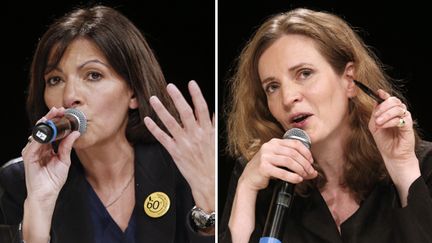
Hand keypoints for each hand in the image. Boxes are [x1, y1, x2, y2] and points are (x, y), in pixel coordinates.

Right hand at [22, 107, 79, 201]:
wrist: (47, 193)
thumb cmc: (54, 179)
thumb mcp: (65, 160)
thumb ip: (67, 146)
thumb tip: (75, 132)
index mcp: (47, 148)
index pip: (51, 131)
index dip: (56, 121)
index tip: (64, 112)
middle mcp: (39, 148)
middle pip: (43, 129)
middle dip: (50, 118)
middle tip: (58, 110)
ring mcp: (32, 151)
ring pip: (38, 133)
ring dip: (45, 123)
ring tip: (53, 115)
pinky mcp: (28, 156)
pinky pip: (34, 143)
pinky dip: (41, 136)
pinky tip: (47, 130)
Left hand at [144, 80, 214, 211]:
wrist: (208, 182)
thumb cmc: (212, 162)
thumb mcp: (216, 141)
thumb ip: (213, 125)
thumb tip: (211, 111)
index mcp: (207, 131)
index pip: (202, 108)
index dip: (196, 95)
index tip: (191, 83)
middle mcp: (195, 135)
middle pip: (185, 112)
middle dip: (177, 98)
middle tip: (169, 86)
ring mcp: (184, 143)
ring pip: (171, 123)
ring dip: (161, 110)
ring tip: (153, 98)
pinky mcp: (174, 151)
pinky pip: (162, 138)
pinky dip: (154, 128)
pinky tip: (147, 120)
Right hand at [240, 138, 316, 191]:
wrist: (249, 178)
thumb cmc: (266, 169)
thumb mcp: (279, 161)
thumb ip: (294, 162)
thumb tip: (313, 172)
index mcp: (274, 142)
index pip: (294, 143)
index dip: (306, 152)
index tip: (311, 161)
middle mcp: (269, 147)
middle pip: (293, 153)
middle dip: (305, 163)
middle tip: (310, 171)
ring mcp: (265, 156)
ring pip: (289, 161)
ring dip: (300, 169)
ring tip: (304, 176)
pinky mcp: (263, 167)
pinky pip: (282, 172)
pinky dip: (292, 177)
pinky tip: (297, 179)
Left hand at [368, 89, 419, 204]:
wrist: (392, 155)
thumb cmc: (384, 140)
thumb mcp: (374, 125)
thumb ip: (374, 114)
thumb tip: (375, 101)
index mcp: (390, 111)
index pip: (389, 99)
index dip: (384, 94)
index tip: (378, 92)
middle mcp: (399, 113)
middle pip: (394, 101)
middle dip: (383, 106)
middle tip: (376, 116)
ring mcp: (405, 118)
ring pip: (397, 108)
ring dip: (385, 114)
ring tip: (378, 123)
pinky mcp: (408, 126)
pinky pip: (400, 119)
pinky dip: (390, 121)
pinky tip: (384, 126)